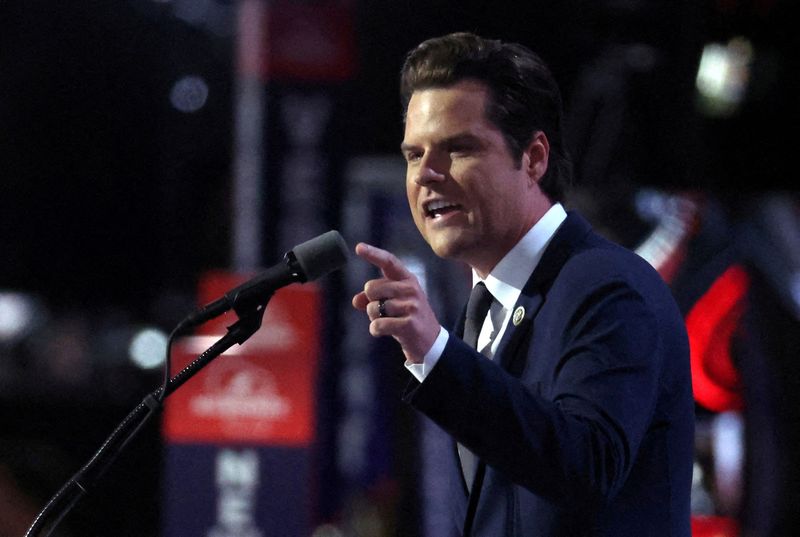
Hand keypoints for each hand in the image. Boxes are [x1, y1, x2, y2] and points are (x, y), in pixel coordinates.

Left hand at [352, 242, 440, 362]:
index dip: (373, 254)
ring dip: (374, 318)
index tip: (358, 247)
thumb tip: (356, 300)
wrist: (430, 342)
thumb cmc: (407, 318)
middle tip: (384, 311)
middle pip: (371, 287)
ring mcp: (411, 306)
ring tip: (390, 322)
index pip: (389, 262)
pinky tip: (387, 332)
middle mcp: (410, 289)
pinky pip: (377, 325)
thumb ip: (374, 298)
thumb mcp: (393, 303)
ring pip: (373, 308)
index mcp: (407, 279)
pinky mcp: (409, 324)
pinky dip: (376, 330)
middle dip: (370, 302)